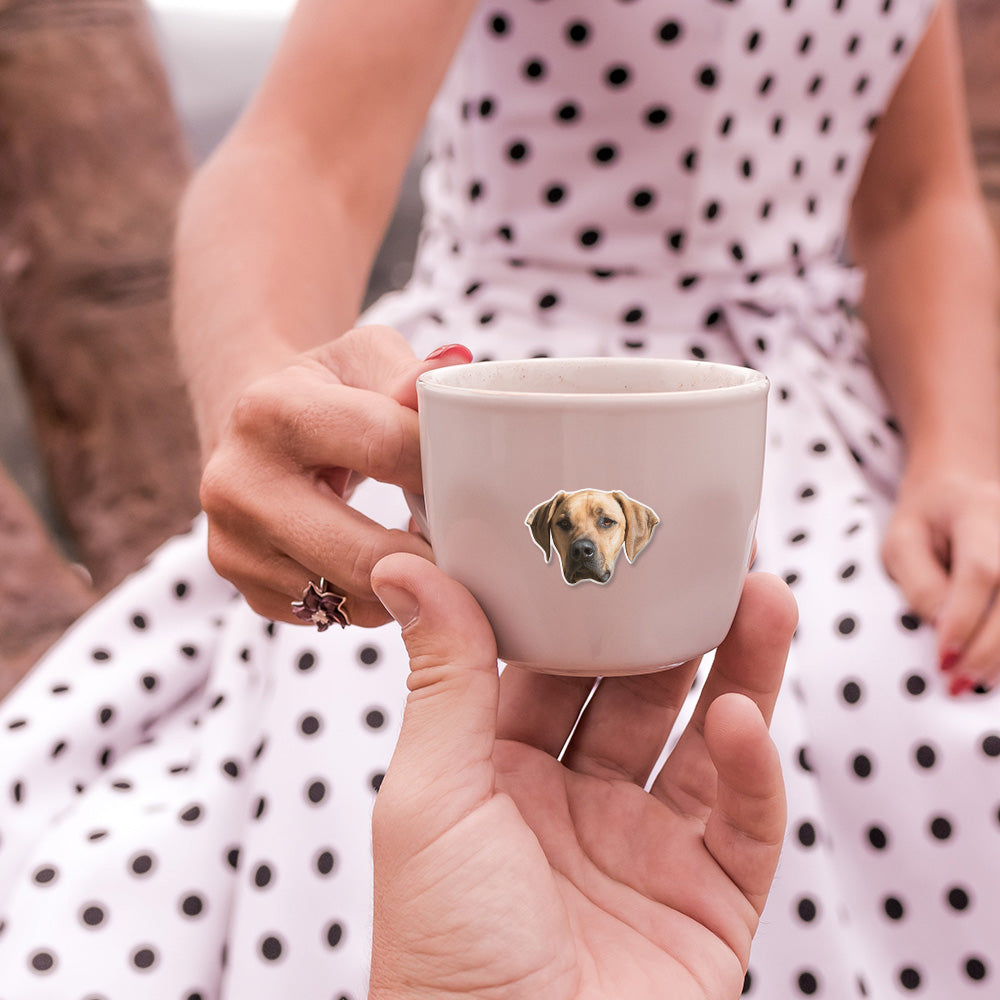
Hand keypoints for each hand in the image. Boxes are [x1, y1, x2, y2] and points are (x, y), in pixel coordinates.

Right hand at [199, 327, 469, 625]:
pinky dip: (381, 598)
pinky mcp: (249, 590)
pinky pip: (341, 615)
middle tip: (473, 541)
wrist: (251, 430)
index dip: (446, 468)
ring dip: (410, 582)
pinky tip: (390, 562)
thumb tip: (452, 375)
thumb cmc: (325, 391)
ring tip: (430, 545)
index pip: (388, 449)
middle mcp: (238, 484)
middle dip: (434, 553)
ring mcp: (235, 547)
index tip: (480, 479)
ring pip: (358, 597)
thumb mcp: (363, 359)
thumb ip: (409, 373)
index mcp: (270, 411)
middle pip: (369, 553)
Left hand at [368, 553, 796, 999]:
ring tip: (759, 594)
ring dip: (737, 670)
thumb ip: (442, 675)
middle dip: (673, 626)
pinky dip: (752, 766)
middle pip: (639, 694)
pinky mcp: (710, 903)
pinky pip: (746, 821)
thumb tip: (404, 566)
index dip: (584, 609)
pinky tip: (742, 716)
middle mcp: (576, 806)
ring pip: (706, 741)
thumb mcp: (432, 796)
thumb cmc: (441, 956)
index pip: (553, 669)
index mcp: (501, 777)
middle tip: (701, 555)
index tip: (607, 544)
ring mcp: (646, 852)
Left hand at [882, 462, 999, 693]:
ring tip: (973, 682)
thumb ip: (919, 582)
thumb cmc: (925, 519)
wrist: (962, 488)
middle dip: (989, 647)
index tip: (943, 658)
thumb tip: (941, 628)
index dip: (964, 618)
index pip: (981, 570)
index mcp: (981, 511)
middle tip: (957, 682)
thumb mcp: (901, 541)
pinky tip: (995, 668)